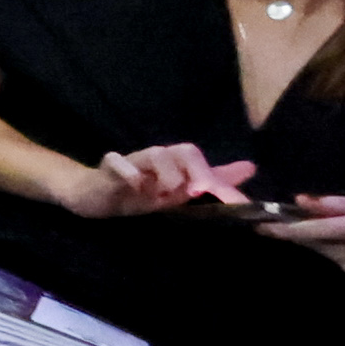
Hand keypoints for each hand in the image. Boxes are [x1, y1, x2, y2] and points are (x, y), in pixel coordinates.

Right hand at [58, 143, 258, 219]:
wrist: (94, 195)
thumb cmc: (138, 193)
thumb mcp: (178, 193)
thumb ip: (212, 181)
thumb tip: (250, 167)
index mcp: (173, 166)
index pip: (198, 159)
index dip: (214, 174)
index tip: (224, 194)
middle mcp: (156, 160)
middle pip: (181, 150)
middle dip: (194, 170)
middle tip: (196, 192)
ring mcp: (132, 163)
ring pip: (154, 153)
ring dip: (166, 173)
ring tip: (165, 194)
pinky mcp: (107, 169)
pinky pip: (116, 161)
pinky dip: (128, 170)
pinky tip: (136, 185)